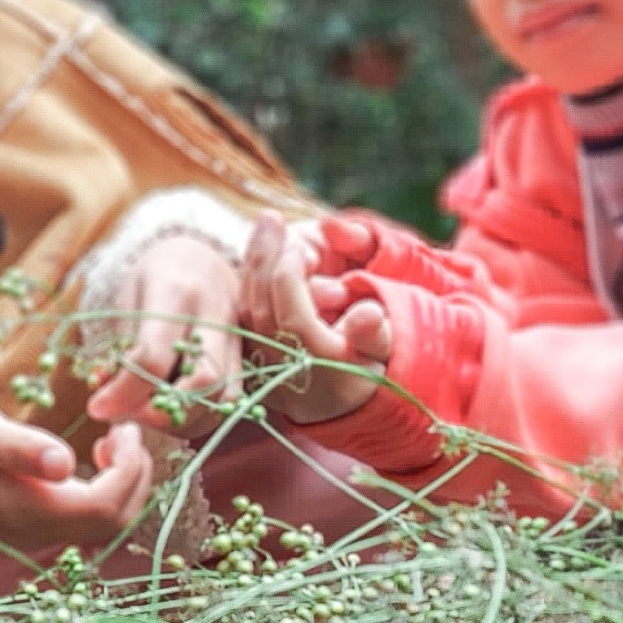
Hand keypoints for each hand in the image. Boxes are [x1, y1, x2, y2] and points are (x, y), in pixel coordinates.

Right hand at [0, 403, 154, 552]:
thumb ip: (22, 448)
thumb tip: (64, 462)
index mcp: (31, 512)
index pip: (106, 506)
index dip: (129, 470)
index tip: (124, 428)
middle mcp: (39, 531)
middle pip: (115, 521)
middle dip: (136, 477)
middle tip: (126, 431)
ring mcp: (38, 530)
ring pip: (107, 521)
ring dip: (125, 482)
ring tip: (116, 439)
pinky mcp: (37, 520)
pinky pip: (90, 515)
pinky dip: (109, 486)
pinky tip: (97, 454)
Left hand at [86, 232, 244, 431]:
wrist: (200, 257)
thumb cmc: (155, 279)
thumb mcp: (127, 301)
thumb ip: (120, 351)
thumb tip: (104, 403)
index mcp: (177, 291)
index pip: (154, 356)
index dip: (124, 392)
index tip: (97, 409)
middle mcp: (216, 313)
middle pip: (202, 380)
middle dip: (165, 411)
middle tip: (132, 417)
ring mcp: (240, 335)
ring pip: (224, 396)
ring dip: (186, 419)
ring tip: (151, 415)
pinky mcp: (250, 354)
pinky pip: (233, 398)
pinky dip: (203, 415)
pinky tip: (176, 411)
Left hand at [240, 213, 394, 423]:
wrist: (339, 403)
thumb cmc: (365, 369)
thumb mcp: (381, 353)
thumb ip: (374, 333)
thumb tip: (369, 312)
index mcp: (315, 362)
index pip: (292, 314)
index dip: (292, 276)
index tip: (301, 245)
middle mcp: (281, 363)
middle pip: (261, 305)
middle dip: (266, 257)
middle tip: (272, 218)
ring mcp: (260, 359)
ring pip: (246, 307)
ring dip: (252, 263)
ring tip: (265, 225)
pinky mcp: (249, 353)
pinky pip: (241, 312)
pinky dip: (247, 279)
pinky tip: (256, 251)